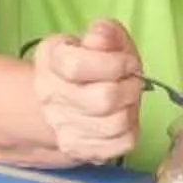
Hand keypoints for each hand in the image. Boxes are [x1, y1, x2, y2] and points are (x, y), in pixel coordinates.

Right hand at [28, 19, 144, 163]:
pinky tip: (122, 118)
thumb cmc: (91, 63)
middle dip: (130, 88)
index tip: (128, 62)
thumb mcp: (99, 39)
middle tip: (133, 81)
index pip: (77, 66)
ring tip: (127, 100)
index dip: (114, 64)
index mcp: (51, 61)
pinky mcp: (78, 149)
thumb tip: (101, 34)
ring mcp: (61, 127)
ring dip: (132, 109)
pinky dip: (131, 130)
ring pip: (115, 124)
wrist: (66, 98)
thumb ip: (105, 33)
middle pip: (103, 99)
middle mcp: (50, 96)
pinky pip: (121, 144)